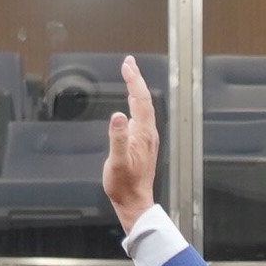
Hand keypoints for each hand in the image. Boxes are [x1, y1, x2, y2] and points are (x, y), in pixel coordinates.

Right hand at [103, 53, 161, 230]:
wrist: (134, 202)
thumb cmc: (124, 184)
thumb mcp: (117, 161)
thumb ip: (118, 138)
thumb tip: (118, 116)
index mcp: (143, 134)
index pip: (140, 100)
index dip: (134, 81)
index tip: (127, 64)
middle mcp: (148, 134)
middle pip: (144, 101)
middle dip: (136, 80)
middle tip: (129, 63)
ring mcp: (147, 139)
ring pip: (144, 108)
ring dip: (137, 90)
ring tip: (130, 76)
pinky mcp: (143, 145)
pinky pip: (141, 117)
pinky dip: (136, 104)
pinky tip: (132, 103)